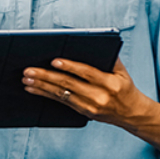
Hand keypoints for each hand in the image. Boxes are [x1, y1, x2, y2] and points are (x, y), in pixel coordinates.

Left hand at [21, 59, 152, 126]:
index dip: (69, 66)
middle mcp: (99, 96)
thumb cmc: (125, 88)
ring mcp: (90, 106)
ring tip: (27, 79)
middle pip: (68, 84)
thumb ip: (110, 58)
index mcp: (110, 83)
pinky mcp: (83, 112)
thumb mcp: (122, 72)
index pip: (86, 73)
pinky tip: (34, 89)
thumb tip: (93, 43)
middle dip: (46, 76)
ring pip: (61, 94)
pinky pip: (61, 102)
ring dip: (41, 86)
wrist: (133, 114)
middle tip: (29, 70)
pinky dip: (45, 94)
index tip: (54, 61)